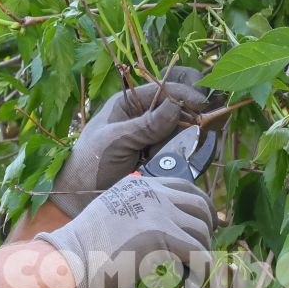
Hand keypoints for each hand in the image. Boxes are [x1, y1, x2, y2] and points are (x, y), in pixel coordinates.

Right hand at [34, 173, 213, 287]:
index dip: (202, 206)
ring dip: (202, 254)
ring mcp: (160, 213)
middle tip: (202, 251)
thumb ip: (138, 215)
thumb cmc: (85, 247)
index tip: (205, 224)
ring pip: (201, 233)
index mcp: (140, 185)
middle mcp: (154, 193)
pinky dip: (201, 271)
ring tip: (193, 271)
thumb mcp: (112, 215)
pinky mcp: (163, 237)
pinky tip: (193, 283)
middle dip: (208, 229)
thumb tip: (166, 237)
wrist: (71, 258)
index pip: (186, 187)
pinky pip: (198, 254)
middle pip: (200, 206)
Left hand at [47, 65, 210, 216]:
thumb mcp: (114, 140)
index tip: (204, 103)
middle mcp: (147, 119)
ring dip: (192, 137)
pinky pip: (185, 153)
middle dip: (195, 113)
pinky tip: (195, 158)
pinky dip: (192, 155)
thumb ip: (145, 125)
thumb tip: (175, 106)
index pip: (165, 87)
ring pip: (187, 131)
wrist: (82, 200)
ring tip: (192, 146)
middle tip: (206, 122)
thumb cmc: (89, 164)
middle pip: (182, 107)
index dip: (186, 92)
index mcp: (130, 104)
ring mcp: (157, 140)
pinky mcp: (163, 161)